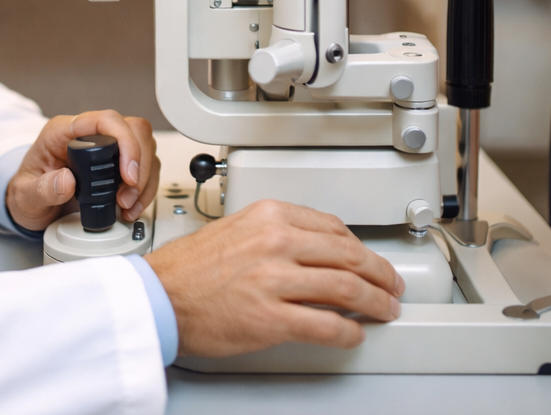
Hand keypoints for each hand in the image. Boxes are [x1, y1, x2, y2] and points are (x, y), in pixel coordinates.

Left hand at [6, 110, 157, 231]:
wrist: (28, 205)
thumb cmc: (26, 194)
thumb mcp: (24, 196)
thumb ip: (41, 189)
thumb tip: (66, 181)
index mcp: (63, 131)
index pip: (105, 120)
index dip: (124, 142)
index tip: (128, 174)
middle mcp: (88, 134)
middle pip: (133, 129)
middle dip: (139, 164)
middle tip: (128, 194)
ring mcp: (105, 147)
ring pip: (144, 146)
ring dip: (145, 178)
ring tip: (128, 204)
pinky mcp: (116, 163)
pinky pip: (144, 166)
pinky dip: (144, 188)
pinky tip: (132, 205)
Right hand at [145, 199, 403, 356]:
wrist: (158, 297)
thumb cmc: (190, 268)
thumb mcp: (239, 229)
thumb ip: (280, 234)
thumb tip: (322, 251)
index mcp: (270, 215)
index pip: (335, 228)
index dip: (363, 248)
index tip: (372, 260)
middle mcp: (276, 242)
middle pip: (349, 257)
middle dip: (381, 275)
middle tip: (392, 286)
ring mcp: (275, 280)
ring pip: (347, 289)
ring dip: (375, 303)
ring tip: (384, 311)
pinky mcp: (271, 318)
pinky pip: (327, 326)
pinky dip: (348, 333)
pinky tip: (354, 335)